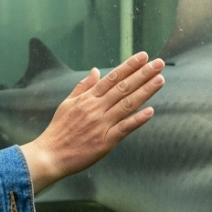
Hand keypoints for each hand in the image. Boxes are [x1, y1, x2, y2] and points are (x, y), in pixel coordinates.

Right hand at [19, 52, 164, 193]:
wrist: (51, 155)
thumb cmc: (58, 130)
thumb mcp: (67, 103)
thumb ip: (82, 87)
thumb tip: (95, 70)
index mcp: (87, 98)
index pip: (112, 78)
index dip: (129, 66)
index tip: (143, 56)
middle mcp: (96, 108)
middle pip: (123, 87)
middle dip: (142, 74)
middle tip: (159, 63)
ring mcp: (102, 124)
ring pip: (127, 104)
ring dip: (145, 91)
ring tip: (160, 79)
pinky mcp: (106, 141)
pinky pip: (124, 128)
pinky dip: (137, 119)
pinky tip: (150, 111)